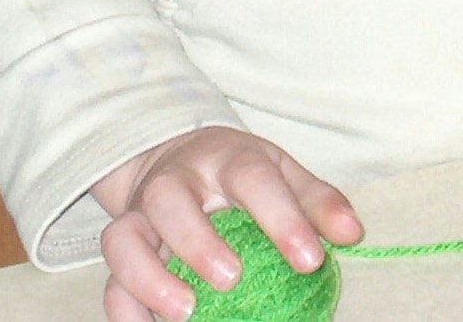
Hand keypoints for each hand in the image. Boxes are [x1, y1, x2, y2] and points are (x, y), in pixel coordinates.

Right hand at [93, 127, 361, 321]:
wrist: (174, 157)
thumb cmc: (240, 174)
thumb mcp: (282, 173)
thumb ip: (317, 200)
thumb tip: (353, 233)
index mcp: (226, 157)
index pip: (254, 177)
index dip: (284, 217)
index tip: (311, 260)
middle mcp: (176, 181)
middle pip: (171, 200)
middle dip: (198, 241)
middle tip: (233, 279)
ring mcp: (140, 213)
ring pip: (124, 239)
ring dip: (149, 278)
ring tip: (186, 313)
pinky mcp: (119, 246)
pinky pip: (109, 281)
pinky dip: (125, 310)